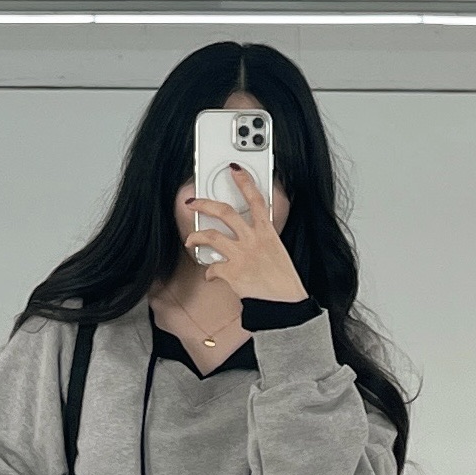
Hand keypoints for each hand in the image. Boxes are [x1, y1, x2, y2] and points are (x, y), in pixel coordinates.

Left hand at [185, 166, 306, 302]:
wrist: (285, 304)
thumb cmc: (284, 282)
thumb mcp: (278, 253)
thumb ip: (262, 242)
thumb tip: (250, 241)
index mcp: (267, 233)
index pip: (257, 199)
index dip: (245, 182)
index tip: (235, 170)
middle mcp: (253, 240)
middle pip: (225, 212)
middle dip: (205, 204)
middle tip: (194, 202)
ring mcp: (241, 254)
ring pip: (211, 235)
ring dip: (196, 236)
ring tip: (190, 239)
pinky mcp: (232, 272)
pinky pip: (212, 268)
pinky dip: (209, 272)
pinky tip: (210, 275)